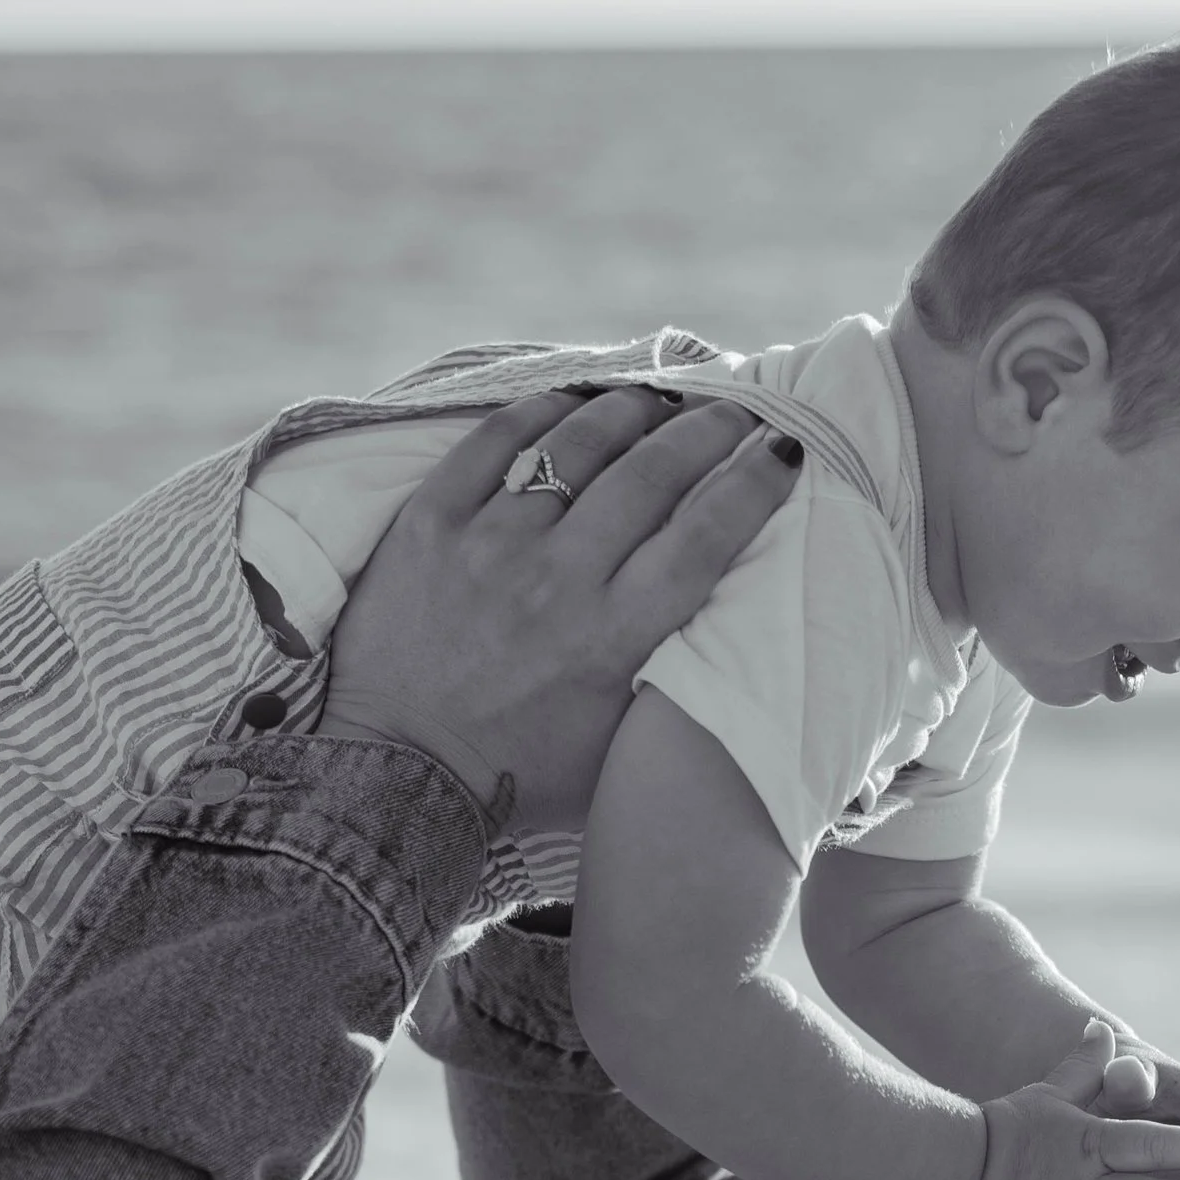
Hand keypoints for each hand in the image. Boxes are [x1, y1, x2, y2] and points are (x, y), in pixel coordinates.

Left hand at [323, 387, 800, 833]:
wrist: (397, 778)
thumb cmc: (519, 773)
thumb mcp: (618, 744)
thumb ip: (668, 672)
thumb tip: (719, 601)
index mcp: (614, 641)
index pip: (705, 535)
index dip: (753, 481)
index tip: (782, 450)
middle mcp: (558, 582)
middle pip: (652, 474)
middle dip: (707, 429)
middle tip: (734, 408)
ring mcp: (489, 547)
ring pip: (577, 445)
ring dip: (630, 411)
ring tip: (657, 401)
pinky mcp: (428, 525)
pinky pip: (492, 443)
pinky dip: (539, 413)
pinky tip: (569, 405)